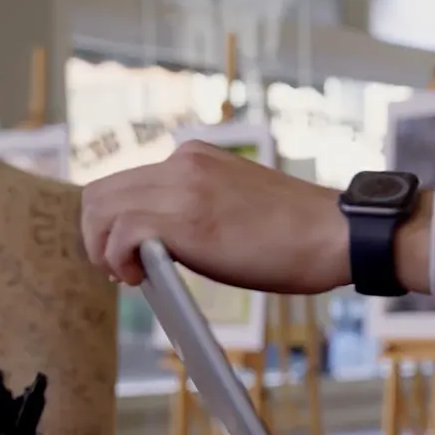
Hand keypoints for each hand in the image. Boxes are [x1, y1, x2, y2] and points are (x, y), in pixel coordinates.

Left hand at [80, 141, 350, 292]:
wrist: (336, 234)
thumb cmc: (300, 233)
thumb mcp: (238, 205)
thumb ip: (197, 208)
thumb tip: (160, 242)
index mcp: (195, 157)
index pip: (126, 182)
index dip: (114, 222)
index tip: (130, 254)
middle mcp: (182, 163)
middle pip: (99, 193)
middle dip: (97, 236)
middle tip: (121, 270)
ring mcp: (183, 187)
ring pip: (100, 209)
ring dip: (102, 249)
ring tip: (129, 276)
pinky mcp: (186, 218)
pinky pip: (121, 233)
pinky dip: (118, 259)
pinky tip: (140, 278)